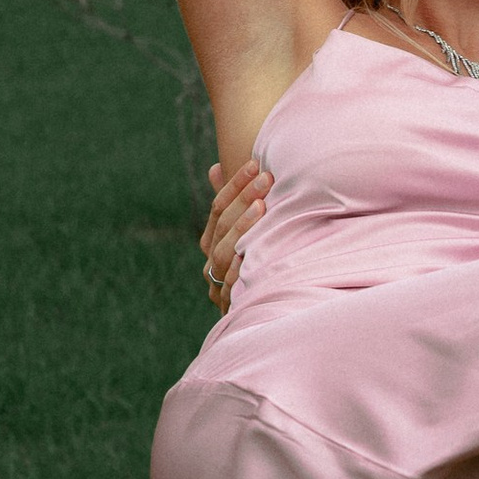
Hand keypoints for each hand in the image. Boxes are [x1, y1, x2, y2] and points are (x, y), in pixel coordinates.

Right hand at [199, 158, 269, 310]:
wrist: (261, 315)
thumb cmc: (255, 265)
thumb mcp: (245, 232)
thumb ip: (231, 202)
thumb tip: (214, 167)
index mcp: (212, 241)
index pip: (218, 206)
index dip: (235, 184)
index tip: (255, 163)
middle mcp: (212, 262)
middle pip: (223, 226)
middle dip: (244, 198)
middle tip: (266, 177)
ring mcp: (219, 283)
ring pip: (224, 251)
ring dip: (243, 228)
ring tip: (262, 206)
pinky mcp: (231, 304)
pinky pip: (233, 284)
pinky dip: (242, 266)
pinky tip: (256, 251)